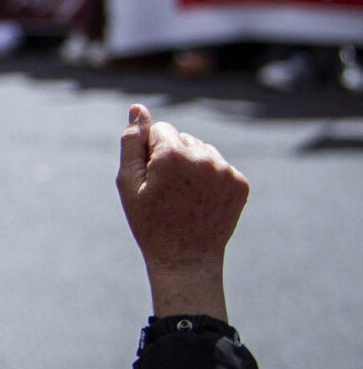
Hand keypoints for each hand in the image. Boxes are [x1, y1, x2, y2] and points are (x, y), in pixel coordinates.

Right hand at [116, 105, 246, 320]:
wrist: (186, 259)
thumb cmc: (150, 222)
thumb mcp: (129, 182)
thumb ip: (132, 142)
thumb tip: (138, 109)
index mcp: (174, 154)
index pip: (160, 129)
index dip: (150, 153)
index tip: (151, 180)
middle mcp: (205, 157)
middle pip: (183, 138)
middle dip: (172, 156)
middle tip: (167, 191)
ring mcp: (226, 171)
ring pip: (202, 150)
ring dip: (192, 165)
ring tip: (184, 196)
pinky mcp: (240, 183)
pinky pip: (219, 166)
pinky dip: (209, 178)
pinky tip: (200, 200)